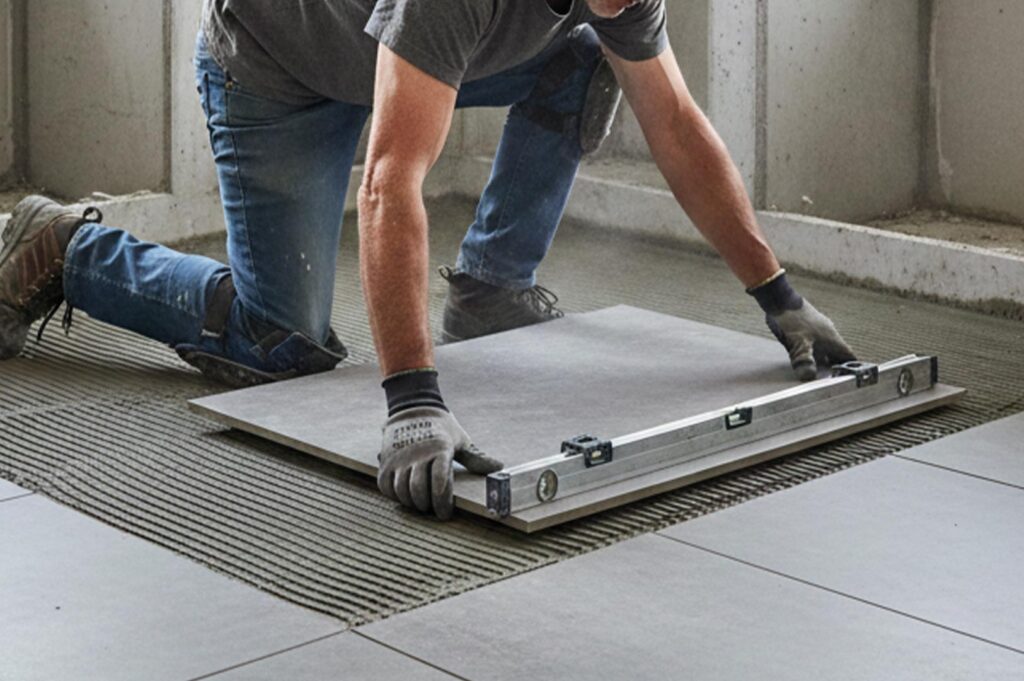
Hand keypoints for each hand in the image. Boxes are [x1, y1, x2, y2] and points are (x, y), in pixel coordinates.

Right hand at [378, 406, 503, 519]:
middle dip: (428, 506)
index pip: (439, 479)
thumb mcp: (460, 440)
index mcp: (439, 449)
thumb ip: (476, 458)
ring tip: (421, 505)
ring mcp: (399, 457)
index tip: (445, 513)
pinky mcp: (386, 460)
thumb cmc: (442, 428)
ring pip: (402, 489)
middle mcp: (417, 454)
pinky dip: (394, 496)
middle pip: (419, 489)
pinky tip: (405, 497)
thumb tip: (498, 467)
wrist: (413, 407)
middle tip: (434, 511)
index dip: (442, 500)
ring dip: (412, 503)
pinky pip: (386, 486)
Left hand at [765, 301, 855, 380]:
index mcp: (832, 339)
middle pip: (837, 354)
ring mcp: (819, 329)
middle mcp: (829, 334)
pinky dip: (814, 353)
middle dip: (835, 367)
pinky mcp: (808, 327)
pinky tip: (805, 358)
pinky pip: (816, 343)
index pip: (848, 356)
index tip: (847, 379)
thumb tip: (809, 376)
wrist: (781, 300)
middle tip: (830, 380)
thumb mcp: (798, 343)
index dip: (850, 368)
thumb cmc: (793, 320)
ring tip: (817, 372)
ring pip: (826, 348)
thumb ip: (804, 360)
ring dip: (824, 360)